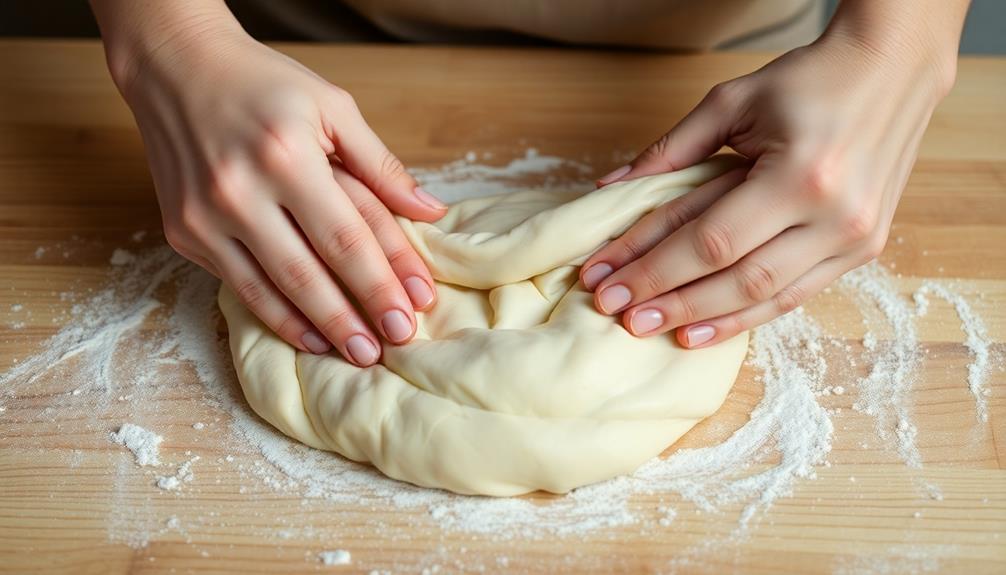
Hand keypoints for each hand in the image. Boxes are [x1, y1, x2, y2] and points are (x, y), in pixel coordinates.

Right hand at [117, 25, 445, 365]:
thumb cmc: (263, 84)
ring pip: (269, 290)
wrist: (174, 67)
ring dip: (317, 329)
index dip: (381, 281)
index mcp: (285, 155)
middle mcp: (239, 190)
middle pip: (308, 273)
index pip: (346, 235)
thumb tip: (432, 212)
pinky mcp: (182, 232)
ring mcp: (204, 217)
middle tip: (390, 351)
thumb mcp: (331, 107)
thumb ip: (381, 165)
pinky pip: (237, 286)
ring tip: (355, 354)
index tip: (413, 314)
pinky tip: (308, 334)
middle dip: (354, 319)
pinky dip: (275, 315)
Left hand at [582, 3, 962, 347]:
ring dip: (704, 319)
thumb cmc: (809, 80)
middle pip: (735, 277)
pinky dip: (745, 317)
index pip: (709, 240)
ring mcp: (854, 238)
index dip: (652, 269)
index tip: (605, 285)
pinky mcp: (862, 249)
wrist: (891, 70)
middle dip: (671, 301)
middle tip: (621, 316)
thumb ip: (671, 150)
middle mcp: (836, 215)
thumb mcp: (732, 101)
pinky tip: (703, 331)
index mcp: (802, 174)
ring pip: (765, 297)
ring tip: (655, 330)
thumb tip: (611, 188)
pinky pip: (794, 296)